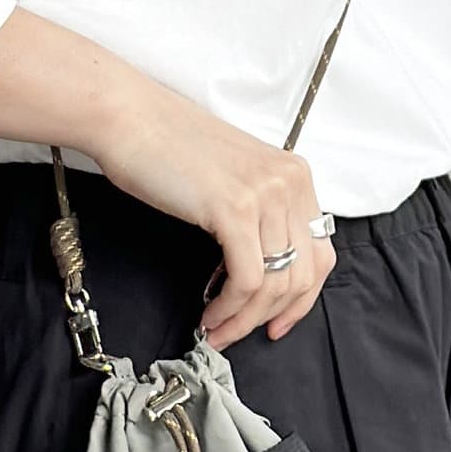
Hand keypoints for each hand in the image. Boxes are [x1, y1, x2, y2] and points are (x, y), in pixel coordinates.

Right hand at [90, 82, 336, 350]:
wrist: (129, 118)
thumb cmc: (167, 146)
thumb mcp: (233, 178)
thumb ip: (257, 215)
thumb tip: (260, 270)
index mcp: (294, 175)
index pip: (320, 253)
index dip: (301, 299)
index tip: (277, 322)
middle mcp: (289, 183)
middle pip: (303, 275)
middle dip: (272, 317)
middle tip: (240, 332)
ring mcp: (266, 195)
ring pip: (276, 284)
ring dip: (245, 319)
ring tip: (218, 329)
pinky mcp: (235, 209)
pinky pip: (248, 279)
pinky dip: (231, 307)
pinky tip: (210, 313)